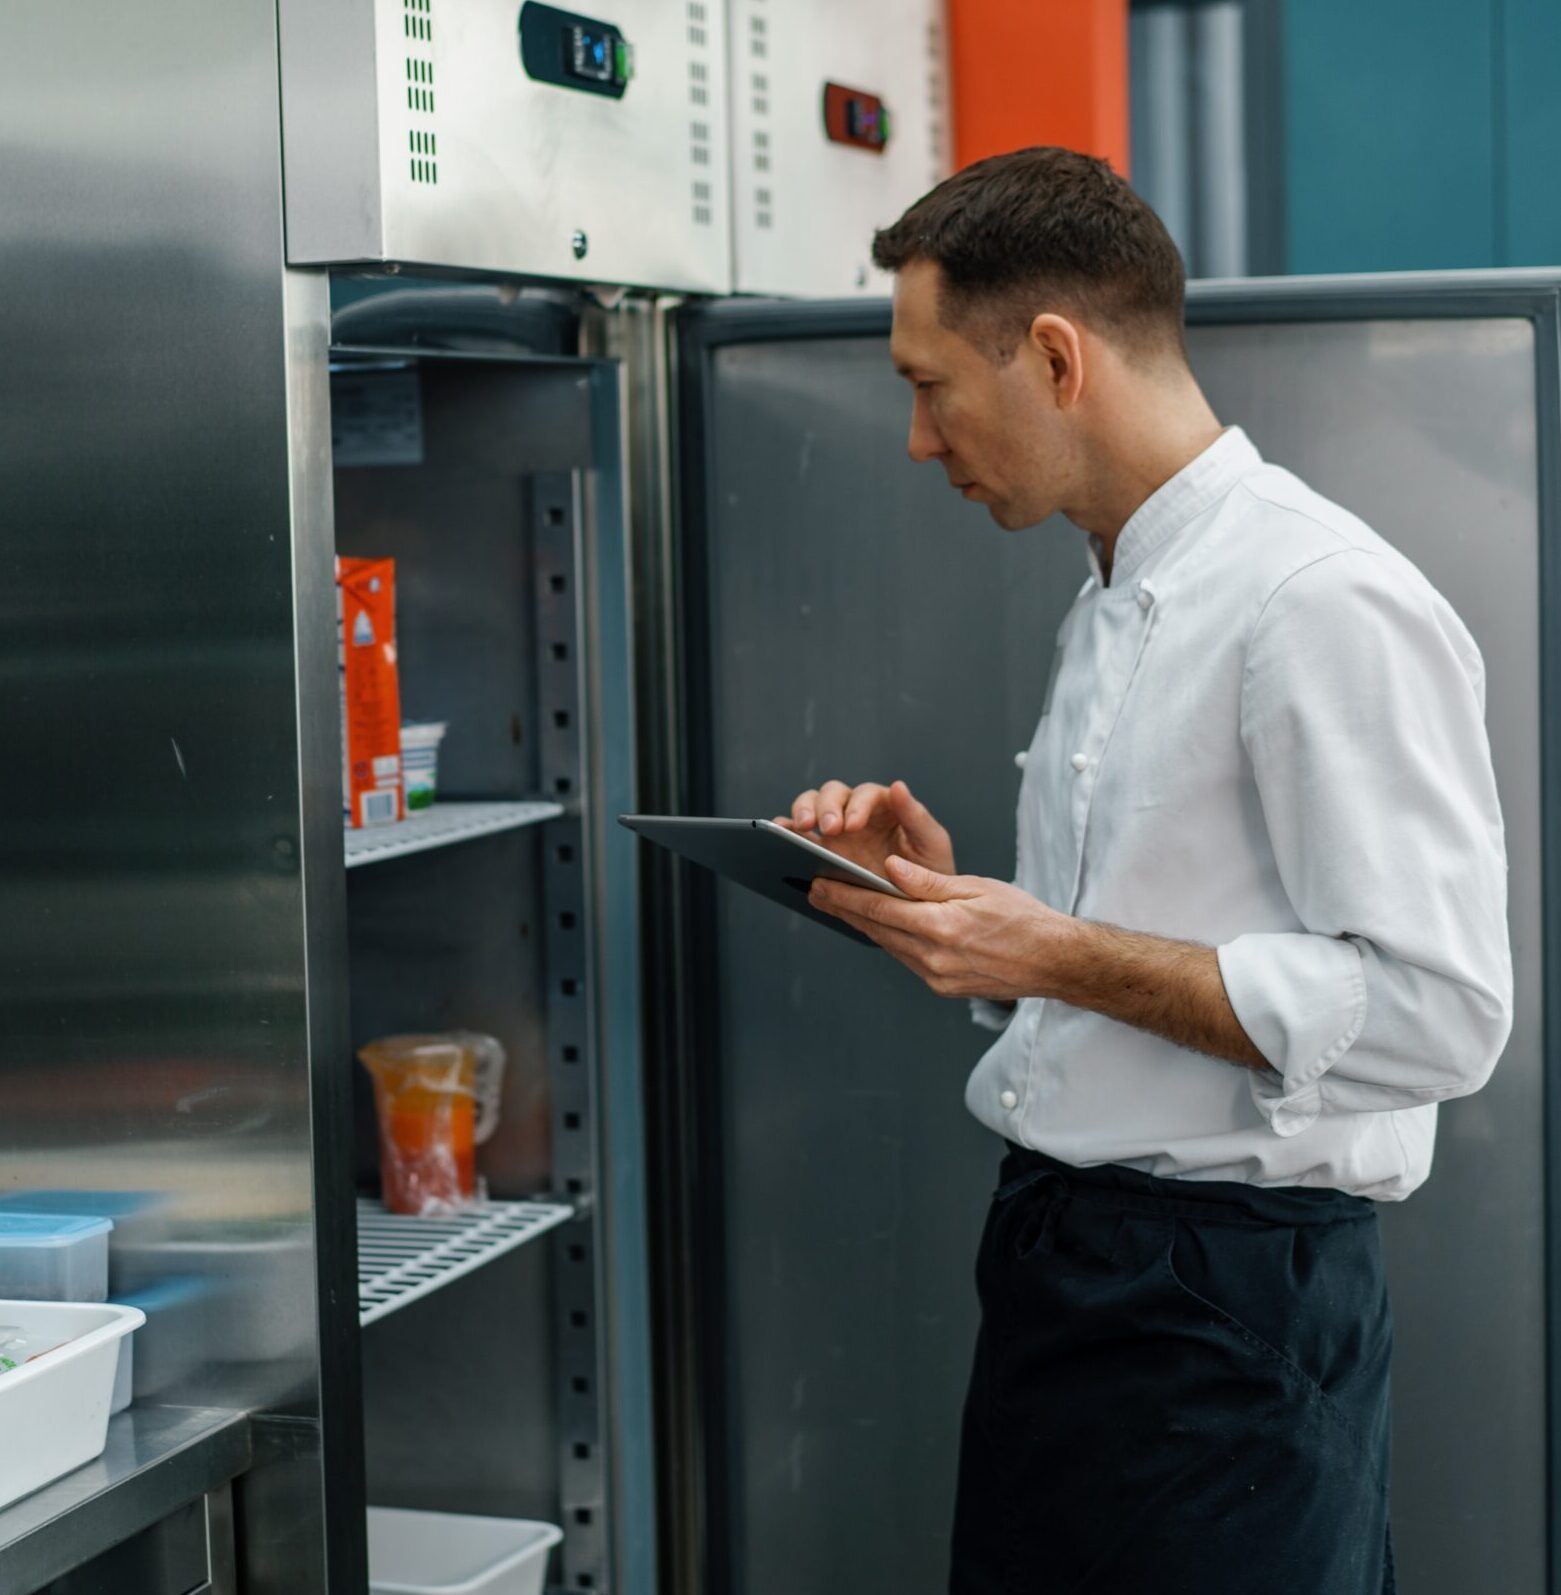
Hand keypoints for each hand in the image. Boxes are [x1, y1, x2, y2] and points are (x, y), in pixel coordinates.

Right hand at [775, 779, 954, 878]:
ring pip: (811, 807)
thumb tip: (899, 785)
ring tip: (800, 831)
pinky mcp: (821, 850)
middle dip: (826, 807)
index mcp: (884, 806)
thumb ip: (916, 816)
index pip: (866, 794)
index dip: (857, 806)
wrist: (920, 903)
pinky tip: (780, 844)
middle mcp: (856, 812)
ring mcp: (835, 831)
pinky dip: (785, 833)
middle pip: (832, 794)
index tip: (853, 824)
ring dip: (802, 813)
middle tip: (827, 829)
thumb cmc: (929, 869)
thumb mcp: (932, 843)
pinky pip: (797, 835)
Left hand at [809, 855, 1076, 1001]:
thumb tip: (890, 869)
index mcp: (942, 927)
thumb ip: (929, 882)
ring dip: (863, 926)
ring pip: (889, 945)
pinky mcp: (943, 986)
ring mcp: (937, 977)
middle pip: (877, 930)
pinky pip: (907, 958)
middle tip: (816, 892)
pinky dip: (890, 940)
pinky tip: (879, 927)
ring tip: (840, 906)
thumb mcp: (977, 888)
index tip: (819, 884)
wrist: (1054, 961)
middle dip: (844, 909)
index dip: (845, 896)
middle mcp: (934, 957)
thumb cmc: (1023, 918)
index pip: (880, 909)